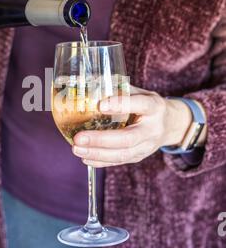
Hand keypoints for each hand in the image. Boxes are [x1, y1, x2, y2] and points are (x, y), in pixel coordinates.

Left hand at [72, 86, 195, 166]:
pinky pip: (119, 162)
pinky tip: (85, 157)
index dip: (120, 105)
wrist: (171, 124)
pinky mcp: (139, 157)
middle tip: (79, 138)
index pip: (140, 105)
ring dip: (97, 153)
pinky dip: (100, 162)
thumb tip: (91, 85)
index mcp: (154, 107)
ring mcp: (146, 146)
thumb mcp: (141, 92)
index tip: (100, 105)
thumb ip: (120, 90)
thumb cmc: (148, 105)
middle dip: (101, 140)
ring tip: (76, 149)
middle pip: (128, 138)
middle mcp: (152, 129)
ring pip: (122, 154)